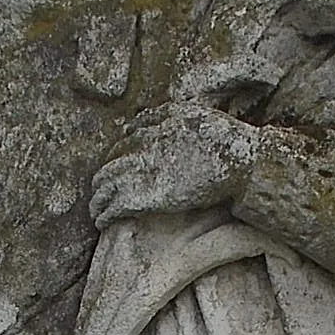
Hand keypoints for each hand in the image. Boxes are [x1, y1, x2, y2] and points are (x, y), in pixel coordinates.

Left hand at [89, 104, 259, 227]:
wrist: (239, 163)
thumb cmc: (221, 138)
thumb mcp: (189, 112)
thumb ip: (159, 116)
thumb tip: (132, 125)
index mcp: (149, 131)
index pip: (119, 147)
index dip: (113, 160)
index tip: (113, 171)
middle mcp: (140, 150)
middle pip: (107, 167)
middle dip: (100, 181)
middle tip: (98, 192)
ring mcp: (141, 174)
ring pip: (105, 187)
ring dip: (97, 199)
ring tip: (96, 209)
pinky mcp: (146, 198)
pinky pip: (114, 207)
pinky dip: (104, 214)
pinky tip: (102, 221)